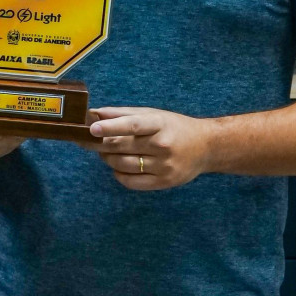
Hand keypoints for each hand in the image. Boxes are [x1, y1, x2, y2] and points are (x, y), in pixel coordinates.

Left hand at [88, 107, 216, 190]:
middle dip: (99, 143)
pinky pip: (130, 181)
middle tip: (87, 139)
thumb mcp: (153, 114)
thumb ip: (122, 114)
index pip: (132, 125)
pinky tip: (118, 166)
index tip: (91, 128)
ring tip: (106, 151)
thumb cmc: (174, 127)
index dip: (111, 127)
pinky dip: (118, 173)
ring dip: (106, 158)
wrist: (207, 147)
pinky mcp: (164, 182)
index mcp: (160, 124)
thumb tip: (93, 113)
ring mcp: (164, 166)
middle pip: (121, 146)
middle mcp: (163, 145)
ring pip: (122, 164)